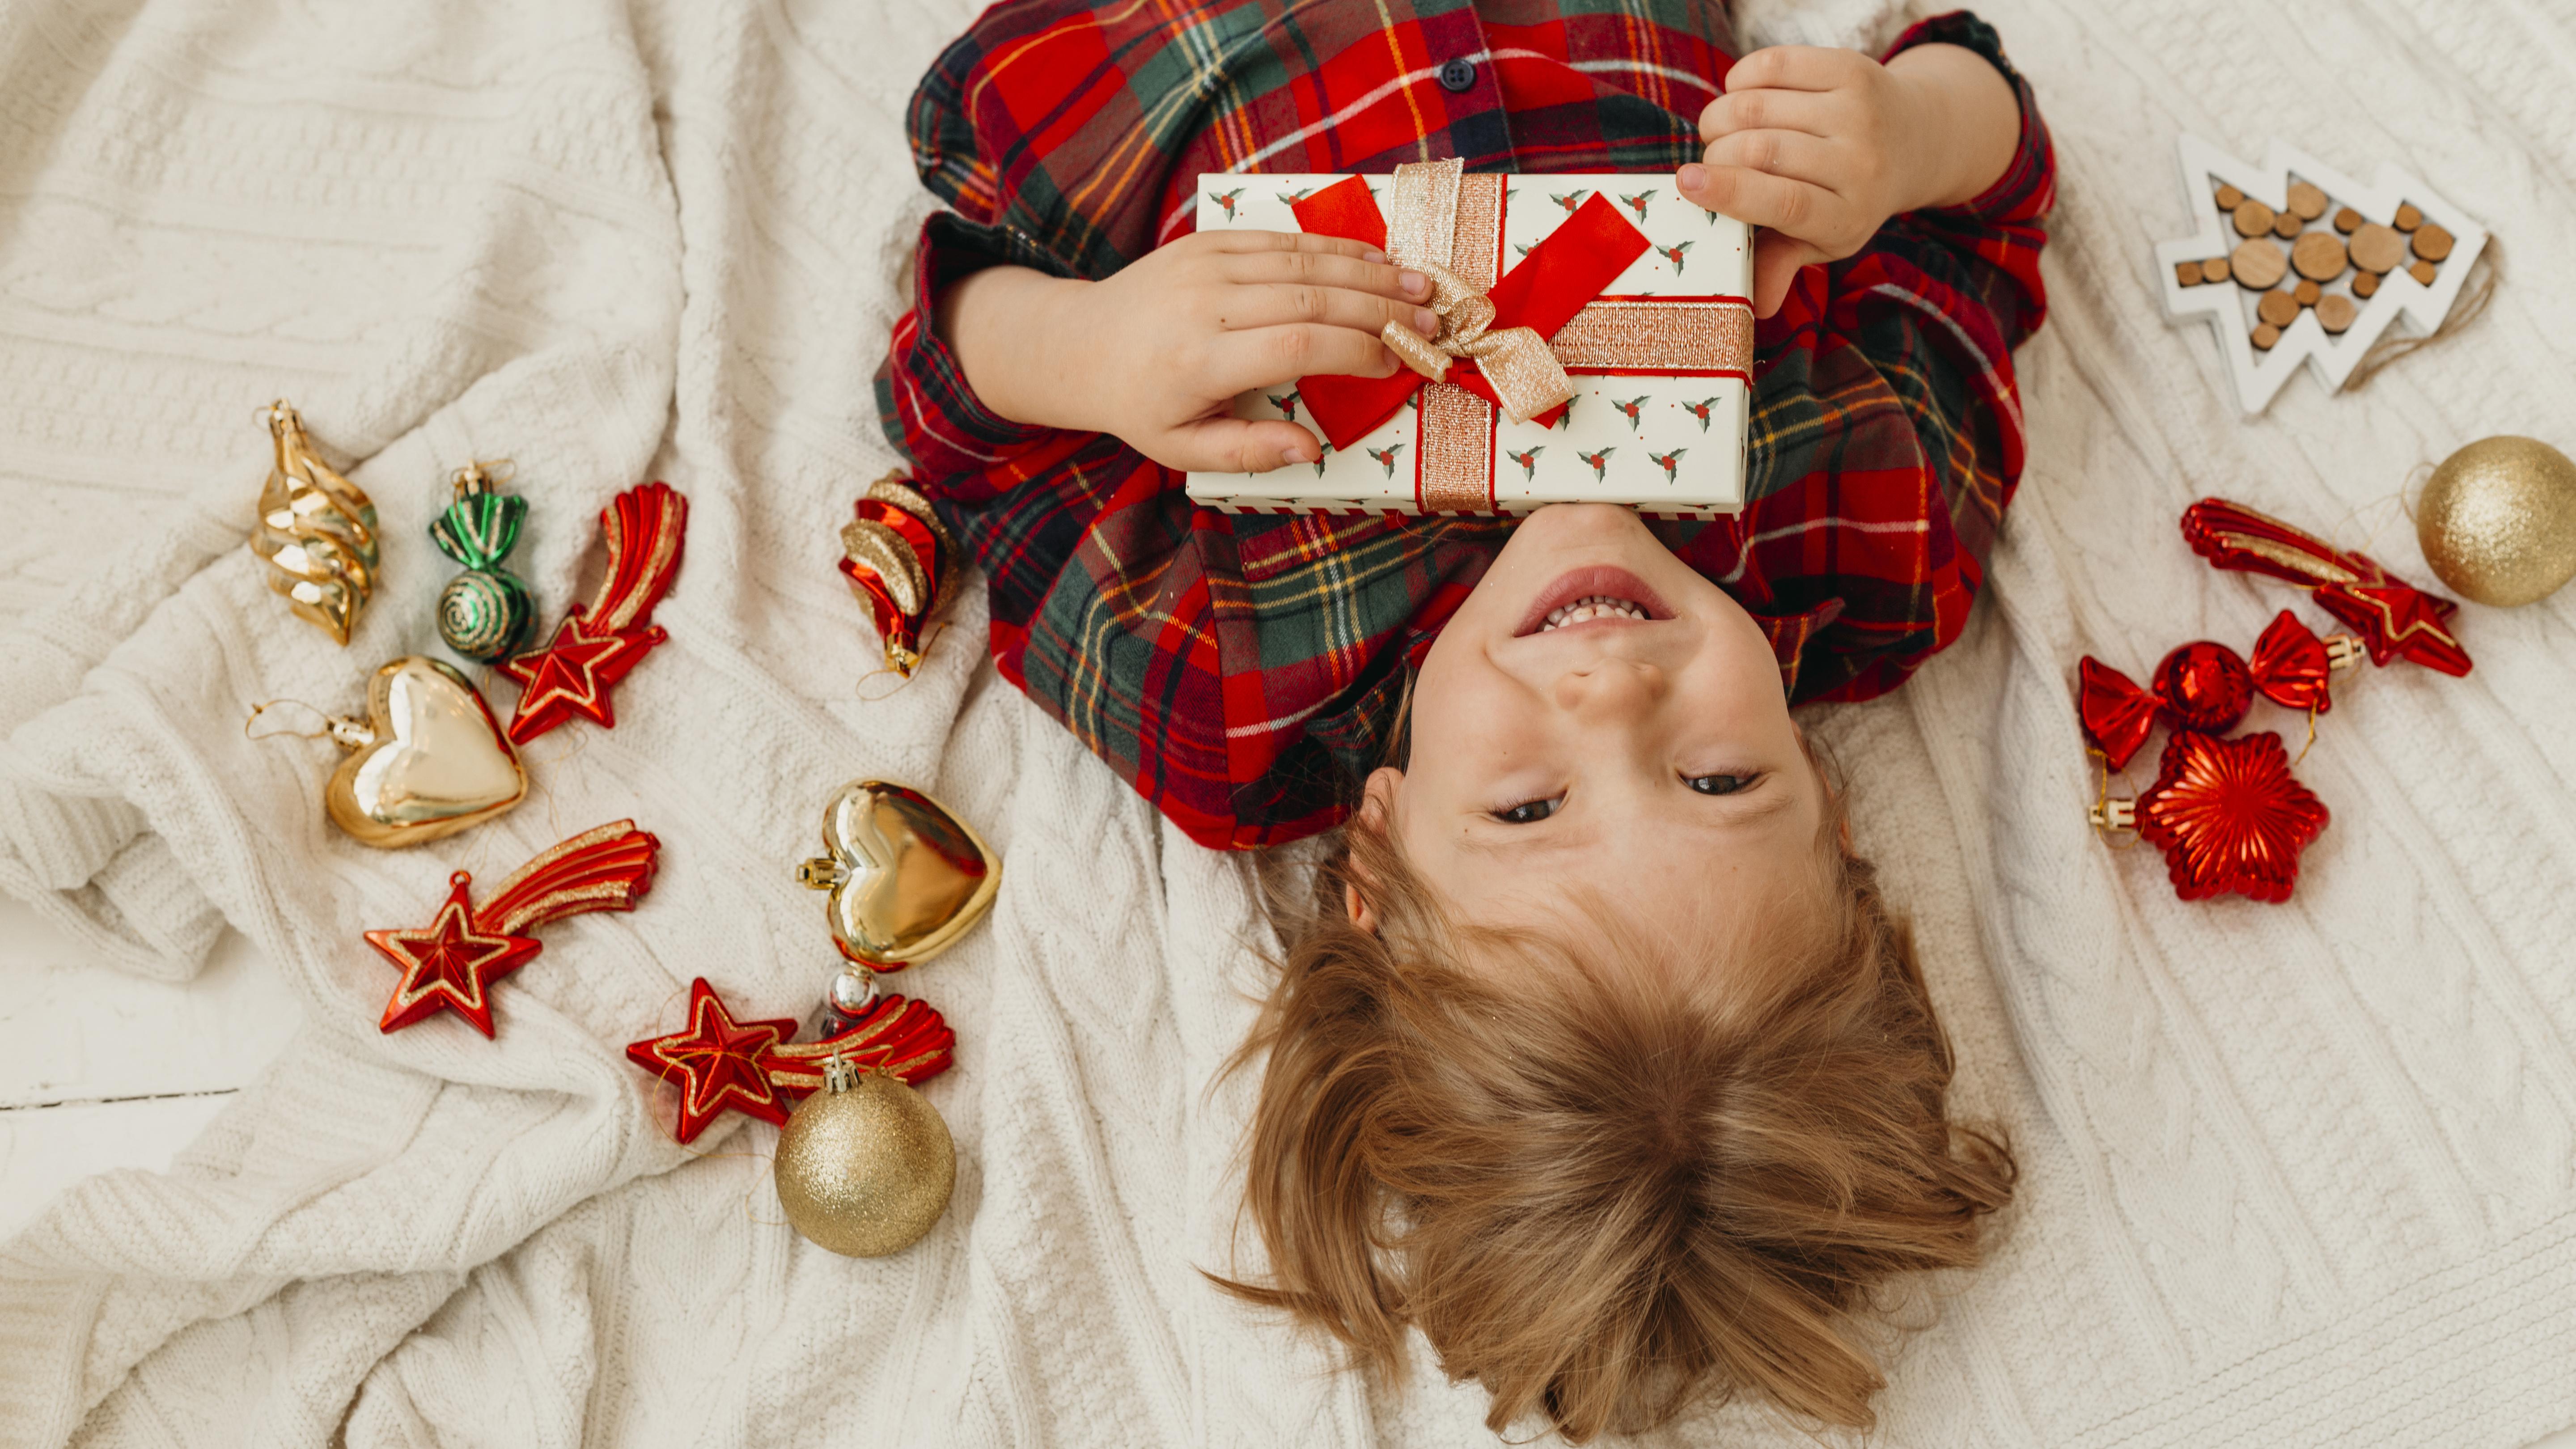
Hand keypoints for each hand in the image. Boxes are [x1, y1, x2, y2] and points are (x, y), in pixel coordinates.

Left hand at [936, 230, 1438, 473]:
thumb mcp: (1183, 449)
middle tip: (1430, 323)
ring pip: (1303, 261)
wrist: (1080, 343)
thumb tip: (1310, 449)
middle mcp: (1204, 305)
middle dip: (1380, 310)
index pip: (1296, 346)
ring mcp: (1205, 264)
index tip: (1396, 364)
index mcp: (1199, 362)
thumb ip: (1248, 451)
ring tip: (1420, 287)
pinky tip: (1374, 258)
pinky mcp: (1207, 241)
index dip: (1355, 352)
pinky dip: (1332, 248)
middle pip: (1311, 297)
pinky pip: (1281, 239)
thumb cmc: (1140, 404)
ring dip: (1369, 273)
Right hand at [1676, 43, 2018, 316]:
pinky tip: (1741, 93)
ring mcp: (1858, 111)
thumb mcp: (1825, 237)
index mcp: (1847, 215)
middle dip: (1717, 153)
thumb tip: (1754, 308)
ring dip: (1721, 116)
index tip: (1686, 182)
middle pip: (1762, 152)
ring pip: (1760, 105)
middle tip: (1712, 160)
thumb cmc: (1851, 197)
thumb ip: (1783, 262)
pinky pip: (1774, 65)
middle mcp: (1860, 163)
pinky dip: (1742, 78)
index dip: (1729, 192)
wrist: (1912, 139)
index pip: (1784, 204)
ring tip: (1720, 129)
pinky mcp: (1851, 68)